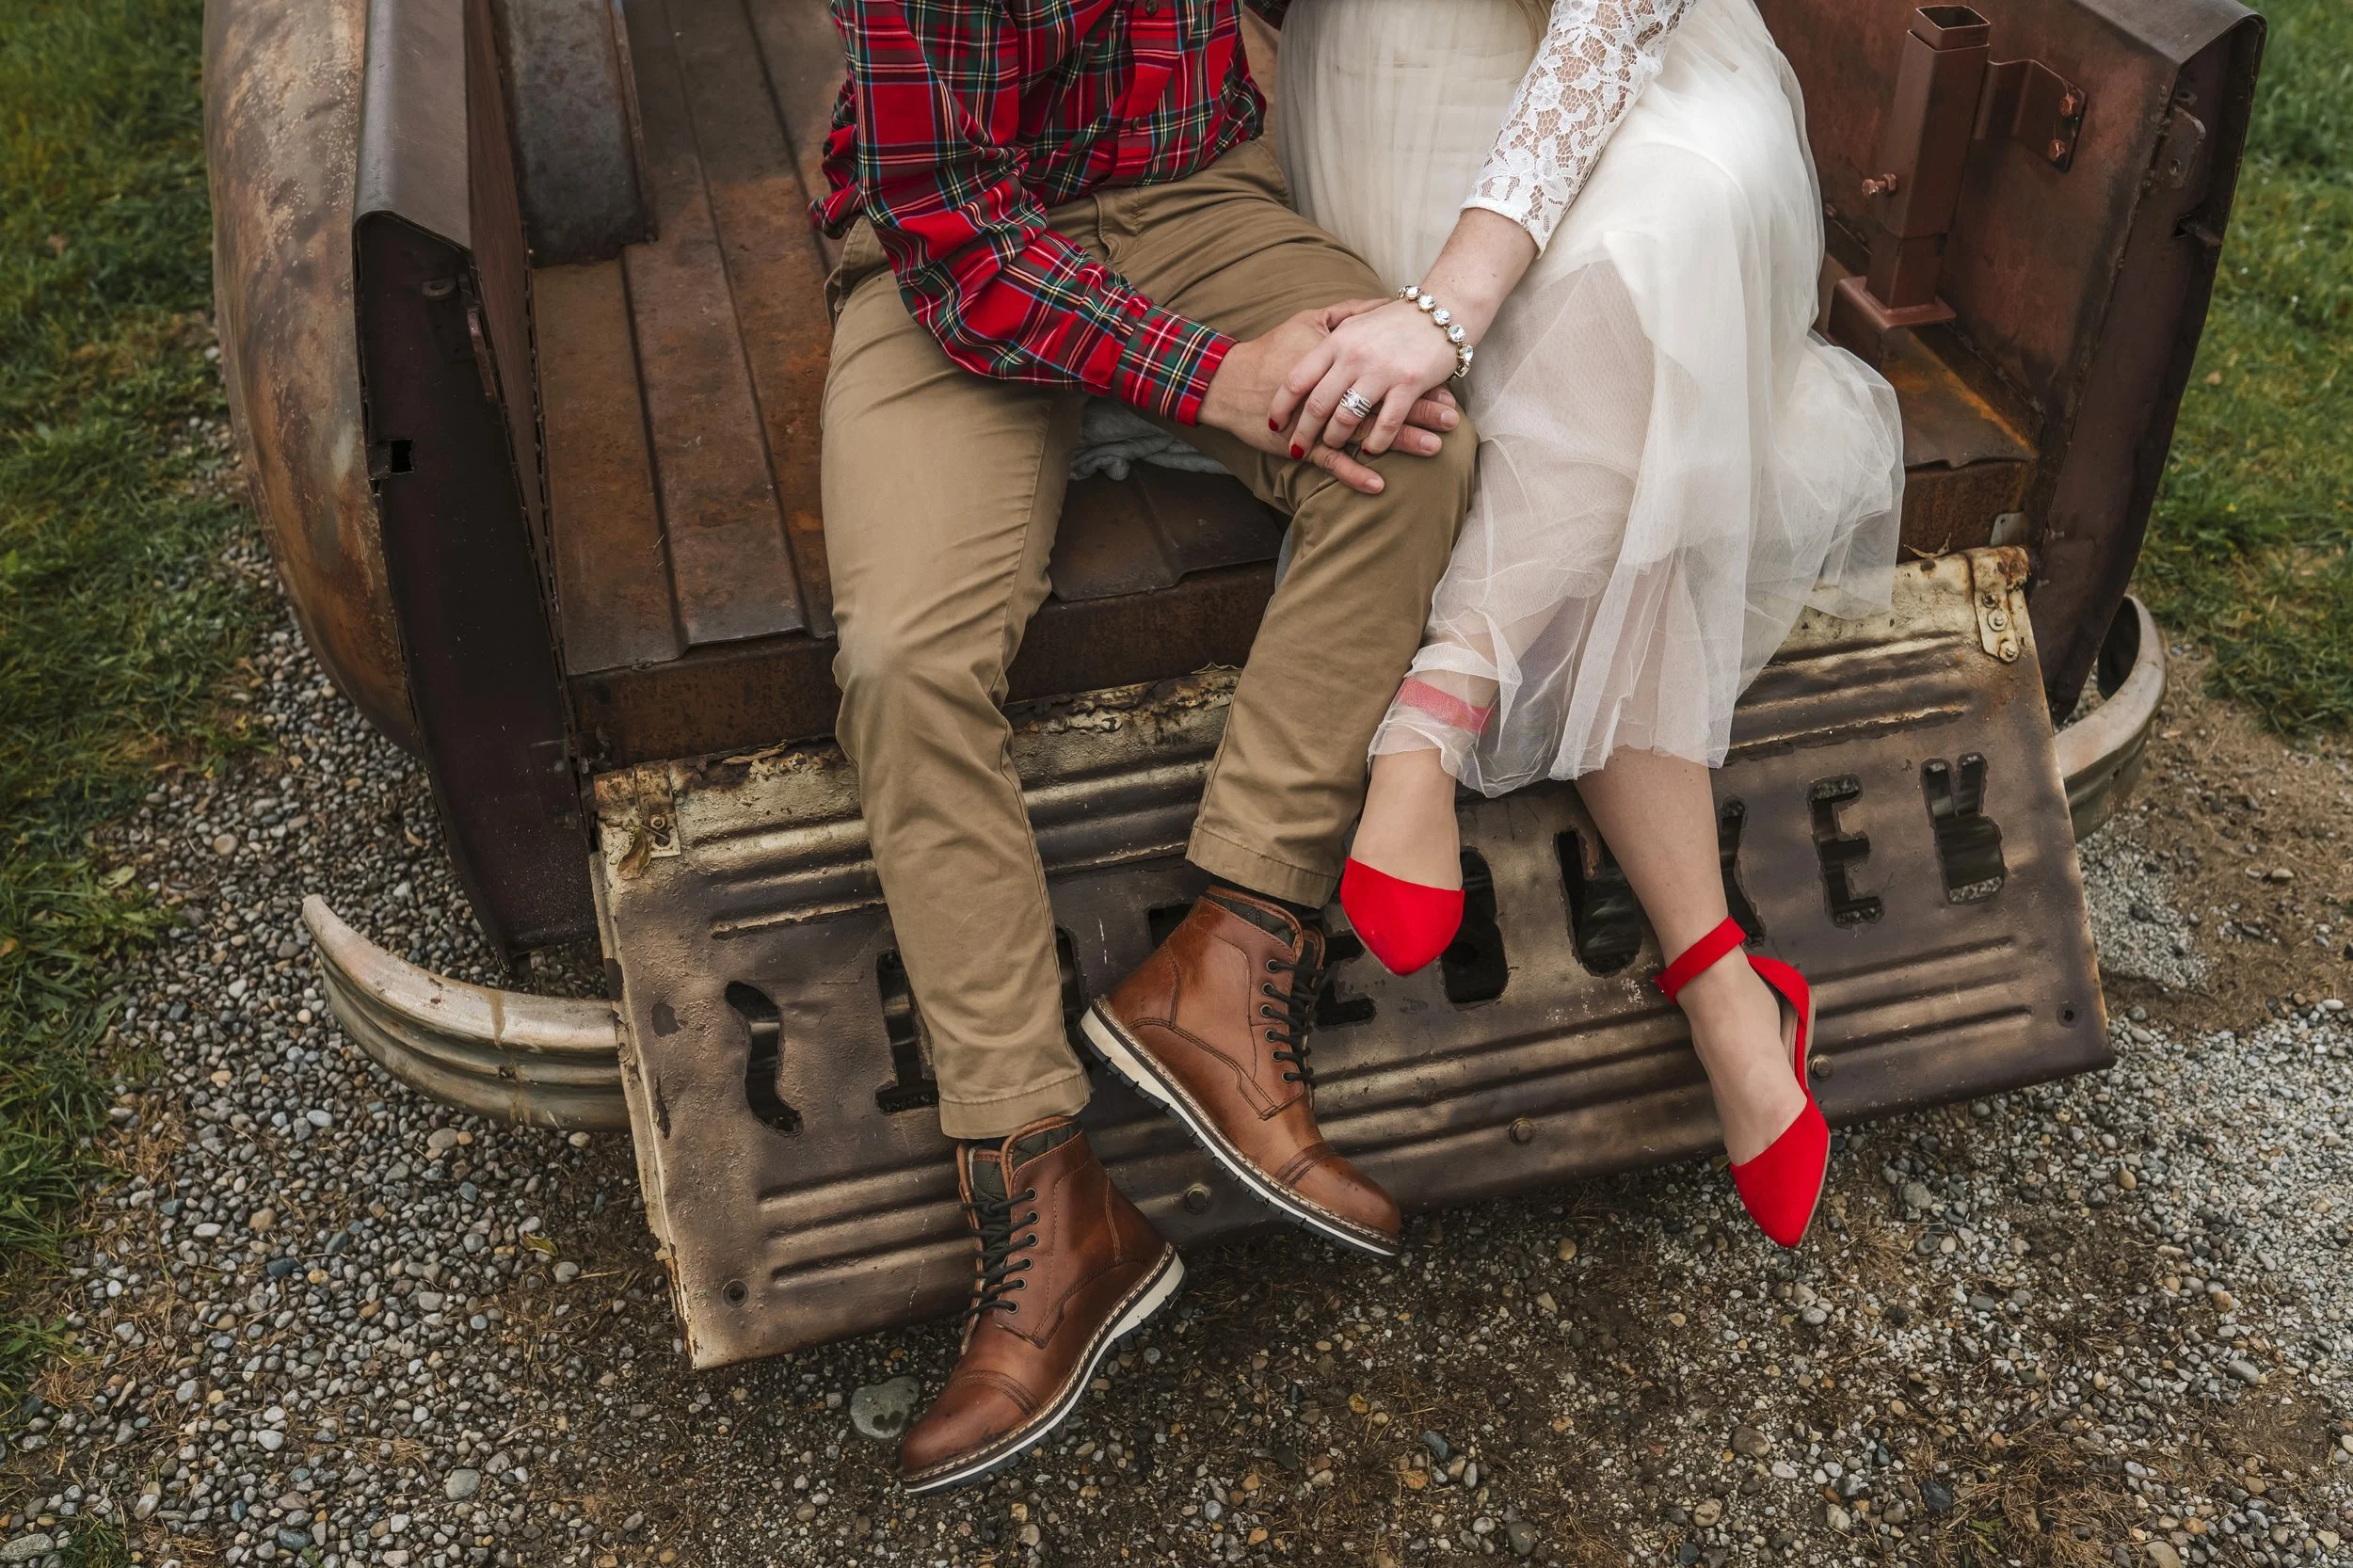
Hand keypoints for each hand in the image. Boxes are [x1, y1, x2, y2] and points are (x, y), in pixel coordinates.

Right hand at [1199, 305, 1461, 495]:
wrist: (1229, 380)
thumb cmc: (1272, 349)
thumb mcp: (1311, 320)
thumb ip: (1351, 313)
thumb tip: (1386, 304)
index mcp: (1337, 359)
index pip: (1383, 367)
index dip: (1415, 375)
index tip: (1445, 377)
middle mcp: (1331, 389)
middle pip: (1382, 400)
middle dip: (1420, 410)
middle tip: (1452, 418)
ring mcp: (1315, 420)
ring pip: (1365, 431)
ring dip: (1401, 441)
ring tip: (1434, 448)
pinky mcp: (1299, 444)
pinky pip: (1331, 462)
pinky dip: (1355, 474)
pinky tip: (1379, 485)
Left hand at [1269, 297, 1460, 457]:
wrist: (1443, 310)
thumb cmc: (1396, 321)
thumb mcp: (1355, 324)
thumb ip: (1330, 343)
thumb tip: (1305, 370)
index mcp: (1337, 340)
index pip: (1297, 379)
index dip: (1281, 406)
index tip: (1273, 424)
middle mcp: (1354, 356)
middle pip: (1318, 404)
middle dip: (1304, 432)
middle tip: (1296, 449)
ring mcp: (1381, 370)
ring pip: (1347, 417)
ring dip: (1336, 439)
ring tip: (1332, 446)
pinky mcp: (1409, 383)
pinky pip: (1385, 423)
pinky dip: (1376, 442)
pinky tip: (1371, 450)